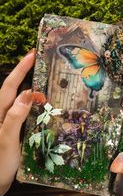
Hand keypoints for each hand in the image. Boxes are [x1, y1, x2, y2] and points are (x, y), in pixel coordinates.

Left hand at [0, 49, 34, 195]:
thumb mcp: (7, 140)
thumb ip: (15, 117)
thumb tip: (28, 94)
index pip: (10, 86)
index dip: (20, 70)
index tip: (32, 55)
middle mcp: (3, 114)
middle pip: (14, 89)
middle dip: (26, 74)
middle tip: (41, 65)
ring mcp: (9, 122)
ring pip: (21, 101)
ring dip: (31, 90)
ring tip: (45, 81)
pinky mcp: (15, 130)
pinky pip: (26, 113)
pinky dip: (34, 106)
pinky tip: (43, 105)